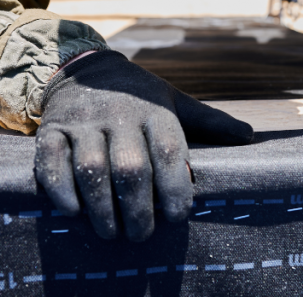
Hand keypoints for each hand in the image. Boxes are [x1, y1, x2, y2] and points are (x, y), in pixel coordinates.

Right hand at [35, 50, 253, 240]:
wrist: (83, 68)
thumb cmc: (138, 96)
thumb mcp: (174, 101)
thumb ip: (209, 122)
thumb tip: (250, 137)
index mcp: (154, 110)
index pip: (169, 152)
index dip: (176, 188)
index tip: (178, 215)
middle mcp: (119, 115)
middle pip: (131, 168)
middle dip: (138, 209)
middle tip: (142, 234)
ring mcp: (83, 122)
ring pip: (91, 169)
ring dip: (102, 208)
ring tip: (112, 232)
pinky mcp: (52, 129)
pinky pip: (52, 162)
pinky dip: (61, 190)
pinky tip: (75, 212)